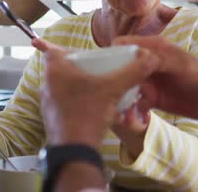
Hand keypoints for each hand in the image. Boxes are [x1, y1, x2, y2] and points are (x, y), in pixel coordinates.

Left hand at [32, 39, 158, 149]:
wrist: (75, 150)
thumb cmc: (88, 114)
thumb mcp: (114, 89)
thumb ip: (133, 72)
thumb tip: (150, 58)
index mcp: (55, 71)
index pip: (52, 49)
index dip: (64, 47)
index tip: (78, 51)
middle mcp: (47, 84)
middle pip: (63, 68)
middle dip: (81, 68)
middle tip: (98, 69)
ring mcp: (47, 103)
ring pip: (65, 87)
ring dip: (81, 86)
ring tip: (100, 89)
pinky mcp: (52, 118)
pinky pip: (66, 103)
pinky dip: (79, 102)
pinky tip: (96, 108)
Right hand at [114, 36, 197, 121]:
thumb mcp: (179, 63)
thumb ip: (157, 58)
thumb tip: (134, 55)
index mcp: (152, 47)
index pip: (124, 44)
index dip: (112, 53)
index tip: (106, 68)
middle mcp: (145, 63)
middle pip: (120, 67)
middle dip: (114, 79)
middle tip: (112, 93)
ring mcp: (146, 81)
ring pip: (124, 86)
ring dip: (121, 97)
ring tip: (122, 110)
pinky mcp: (149, 98)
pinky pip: (134, 103)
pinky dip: (132, 110)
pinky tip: (136, 118)